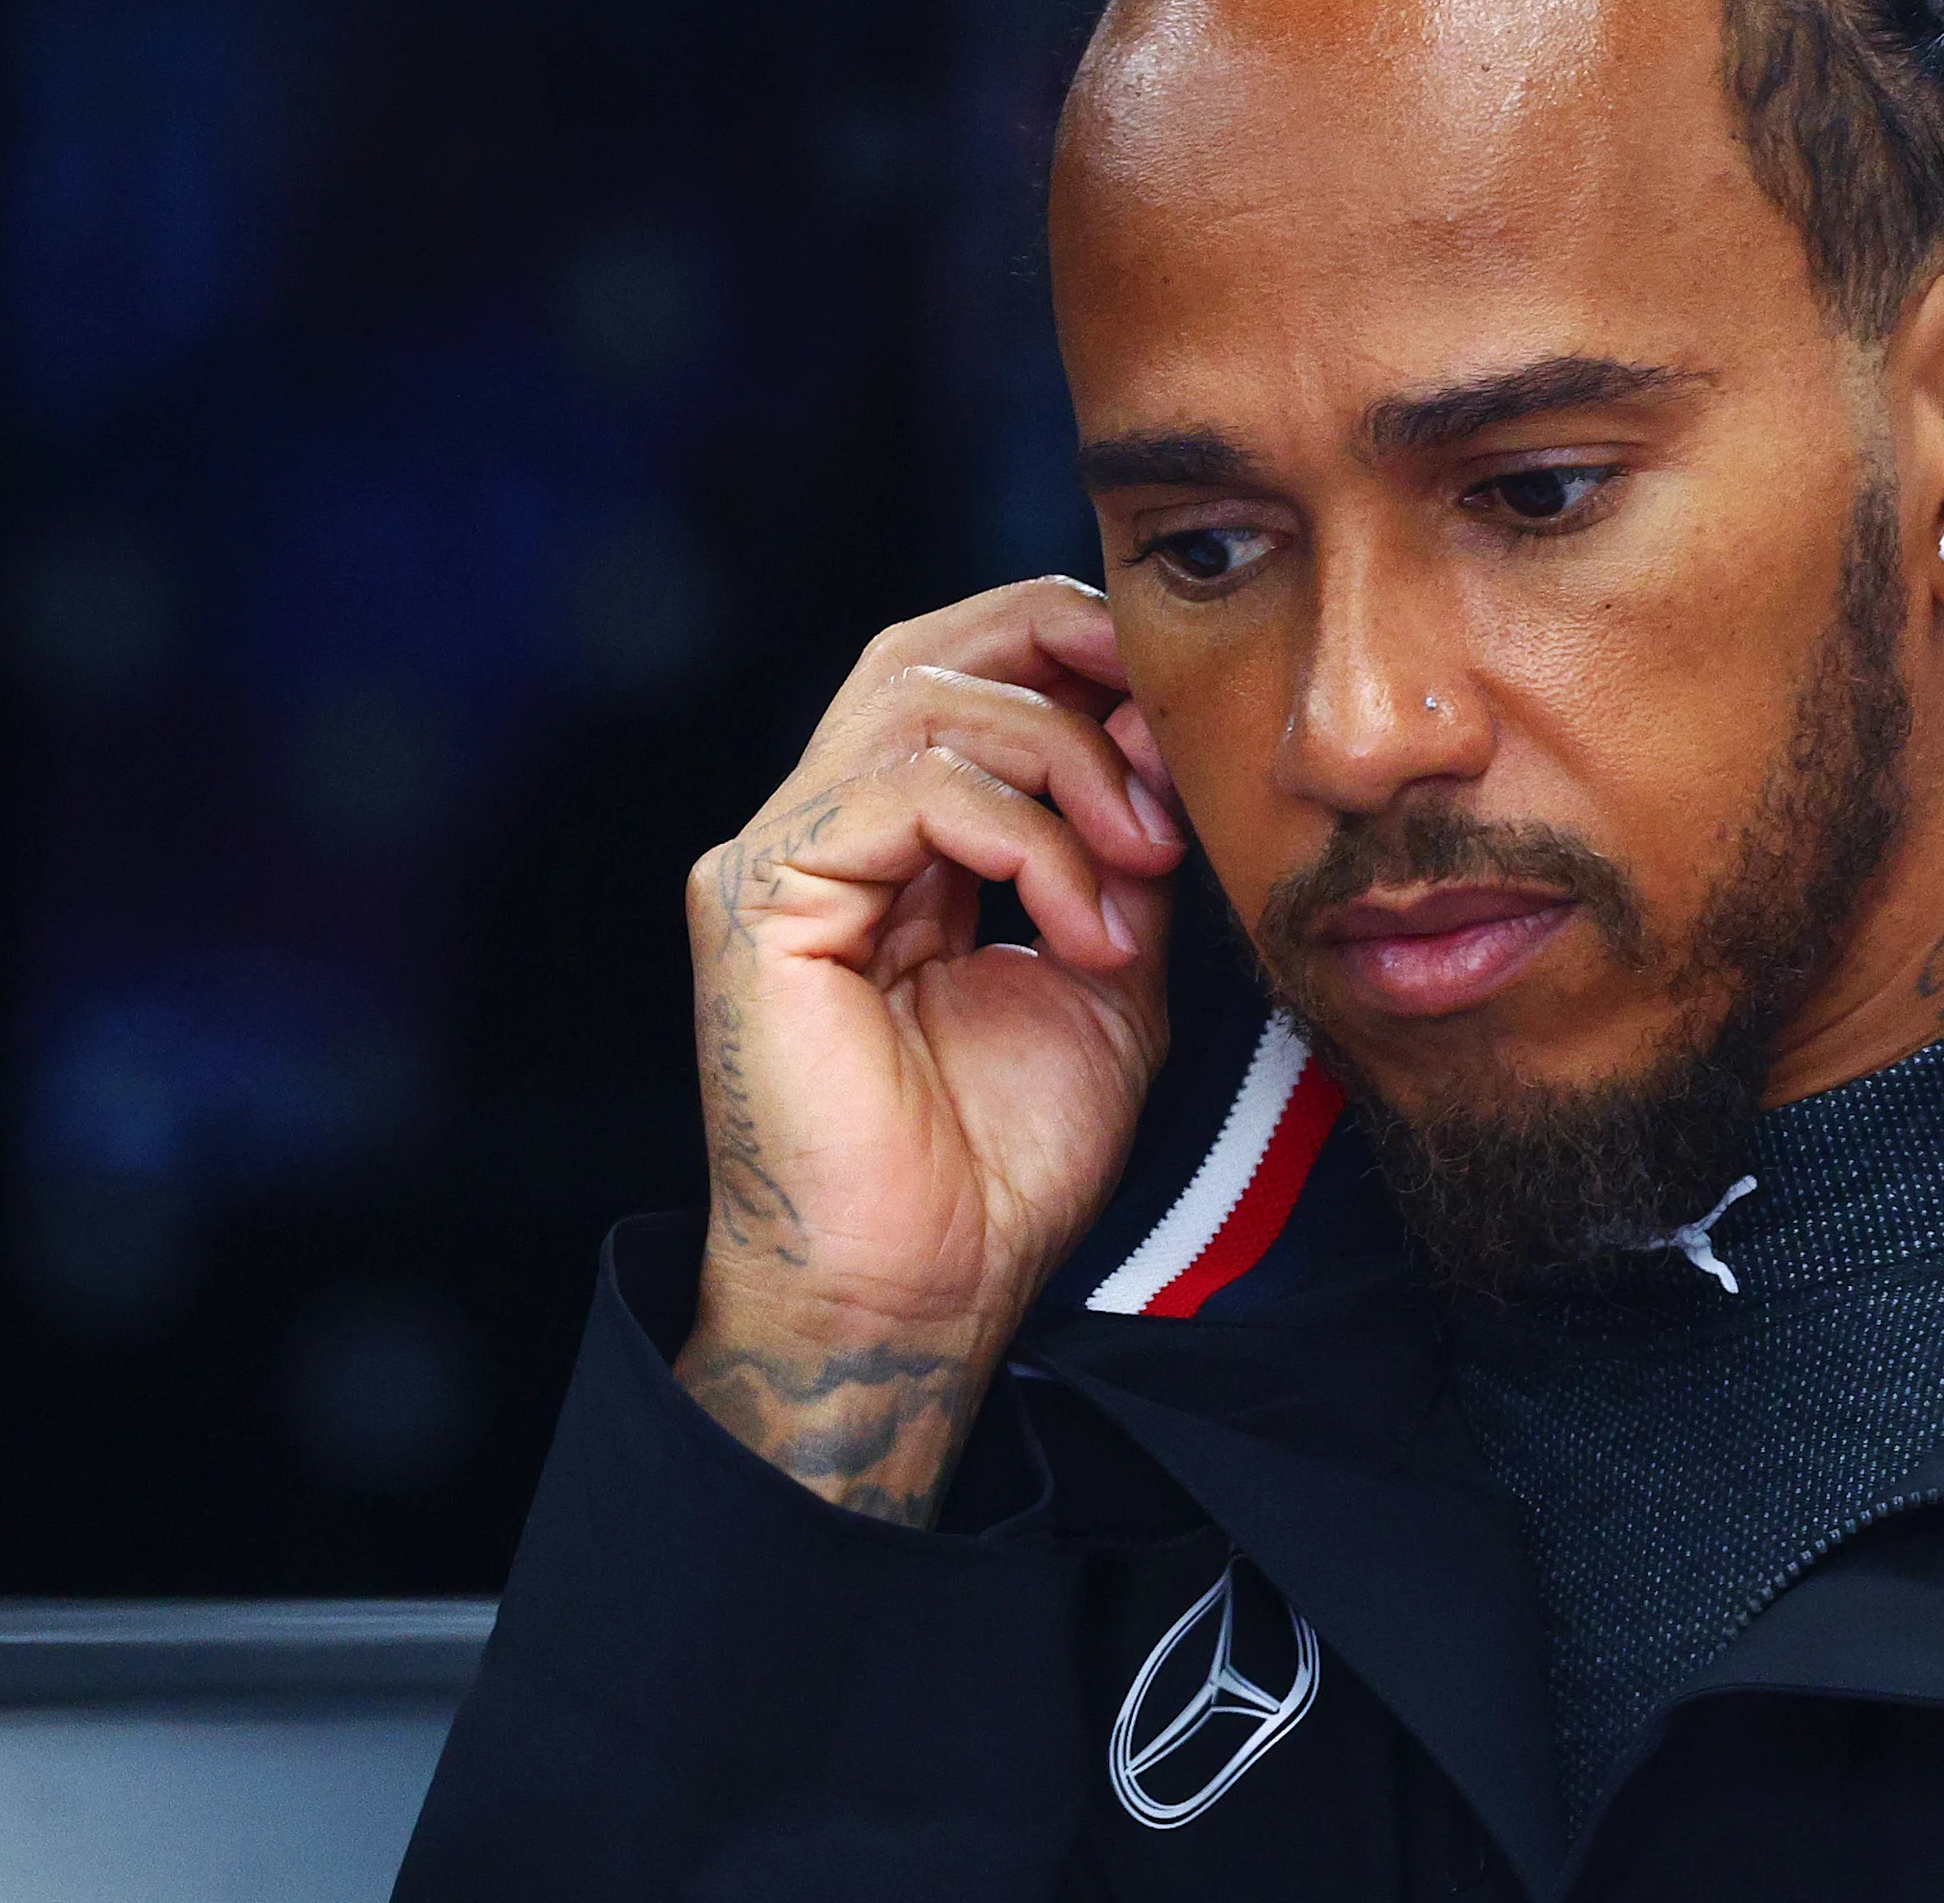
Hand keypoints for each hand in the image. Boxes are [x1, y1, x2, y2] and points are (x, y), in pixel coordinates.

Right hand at [671, 579, 1184, 1522]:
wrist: (923, 1293)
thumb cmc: (1000, 1164)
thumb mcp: (1106, 978)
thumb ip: (1121, 859)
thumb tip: (1158, 747)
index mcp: (897, 842)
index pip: (968, 673)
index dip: (1074, 655)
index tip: (1182, 716)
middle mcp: (826, 830)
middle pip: (928, 649)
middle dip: (1063, 650)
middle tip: (1166, 723)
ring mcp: (781, 857)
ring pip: (925, 702)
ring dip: (1069, 764)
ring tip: (1144, 861)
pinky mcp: (761, 897)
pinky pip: (906, 792)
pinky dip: (1029, 840)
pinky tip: (1088, 929)